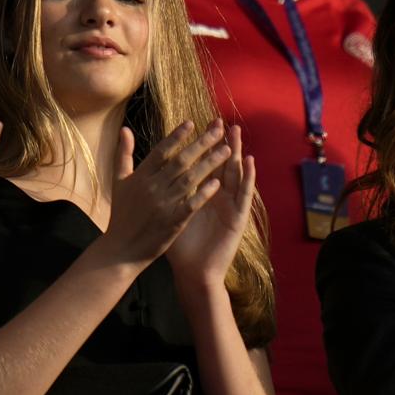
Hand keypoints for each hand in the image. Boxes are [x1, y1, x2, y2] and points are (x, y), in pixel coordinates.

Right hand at [103, 120, 231, 266]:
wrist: (122, 248)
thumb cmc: (121, 213)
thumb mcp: (118, 181)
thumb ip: (123, 153)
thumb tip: (125, 129)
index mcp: (140, 176)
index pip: (161, 151)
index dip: (177, 136)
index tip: (193, 123)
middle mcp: (152, 187)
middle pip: (180, 161)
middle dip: (201, 144)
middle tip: (218, 130)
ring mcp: (163, 204)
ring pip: (190, 179)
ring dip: (210, 164)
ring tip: (227, 151)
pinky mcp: (173, 221)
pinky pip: (192, 203)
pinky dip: (205, 192)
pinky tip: (219, 182)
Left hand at [167, 124, 256, 287]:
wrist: (194, 271)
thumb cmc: (180, 244)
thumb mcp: (167, 215)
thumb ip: (159, 195)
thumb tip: (145, 179)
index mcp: (198, 195)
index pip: (198, 165)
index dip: (196, 146)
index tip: (193, 124)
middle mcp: (216, 197)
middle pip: (218, 165)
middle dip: (218, 143)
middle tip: (219, 122)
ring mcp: (228, 206)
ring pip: (234, 175)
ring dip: (236, 154)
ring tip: (235, 135)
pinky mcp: (237, 218)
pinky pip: (244, 195)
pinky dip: (247, 178)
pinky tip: (249, 163)